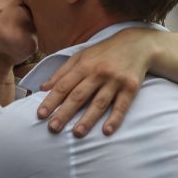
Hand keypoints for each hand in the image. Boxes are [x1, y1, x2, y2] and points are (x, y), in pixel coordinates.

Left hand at [37, 28, 156, 136]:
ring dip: (88, 119)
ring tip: (76, 133)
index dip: (51, 100)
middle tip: (53, 128)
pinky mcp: (131, 87)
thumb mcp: (82, 56)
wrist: (137, 44)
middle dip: (65, 112)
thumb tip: (43, 88)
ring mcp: (115, 80)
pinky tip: (107, 131)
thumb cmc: (104, 52)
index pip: (63, 85)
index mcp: (84, 65)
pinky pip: (122, 105)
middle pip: (79, 95)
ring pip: (99, 102)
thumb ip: (62, 72)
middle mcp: (98, 72)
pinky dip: (115, 118)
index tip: (41, 115)